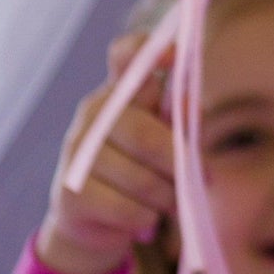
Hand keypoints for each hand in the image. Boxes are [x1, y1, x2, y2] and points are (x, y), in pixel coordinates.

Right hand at [37, 34, 175, 273]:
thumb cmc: (141, 167)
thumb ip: (179, 119)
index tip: (175, 54)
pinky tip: (147, 220)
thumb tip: (190, 107)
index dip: (147, 50)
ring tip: (173, 204)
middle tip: (204, 178)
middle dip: (179, 163)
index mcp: (120, 91)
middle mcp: (93, 113)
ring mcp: (75, 152)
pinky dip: (147, 218)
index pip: (125, 56)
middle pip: (144, 134)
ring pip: (141, 179)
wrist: (93, 222)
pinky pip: (126, 208)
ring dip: (168, 197)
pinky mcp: (69, 193)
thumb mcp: (165, 138)